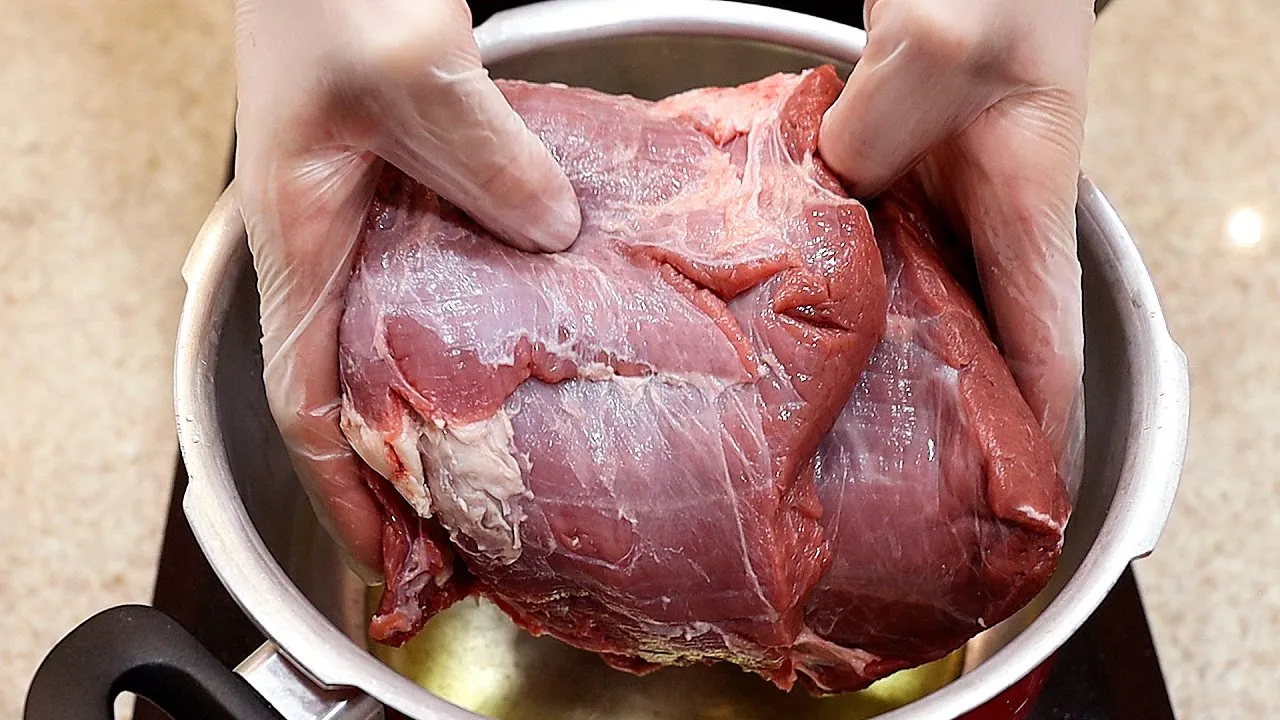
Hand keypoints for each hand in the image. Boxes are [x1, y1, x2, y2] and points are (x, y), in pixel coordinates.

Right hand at [233, 0, 581, 576]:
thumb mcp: (411, 70)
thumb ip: (486, 158)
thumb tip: (553, 234)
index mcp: (303, 237)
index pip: (306, 400)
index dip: (344, 490)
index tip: (387, 557)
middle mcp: (333, 238)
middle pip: (357, 385)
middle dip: (402, 468)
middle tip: (469, 531)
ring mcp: (375, 211)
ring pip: (406, 335)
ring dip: (449, 401)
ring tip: (512, 460)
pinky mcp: (415, 177)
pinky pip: (451, 269)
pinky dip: (486, 318)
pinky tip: (545, 328)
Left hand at [819, 0, 1092, 485]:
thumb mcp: (945, 41)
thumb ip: (880, 122)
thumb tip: (814, 191)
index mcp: (1026, 217)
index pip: (1046, 351)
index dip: (1031, 438)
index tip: (1009, 509)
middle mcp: (973, 229)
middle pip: (968, 357)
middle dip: (937, 432)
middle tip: (884, 500)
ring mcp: (918, 214)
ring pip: (900, 321)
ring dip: (870, 377)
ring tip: (813, 441)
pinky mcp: (869, 189)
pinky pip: (841, 264)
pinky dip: (815, 303)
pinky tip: (768, 332)